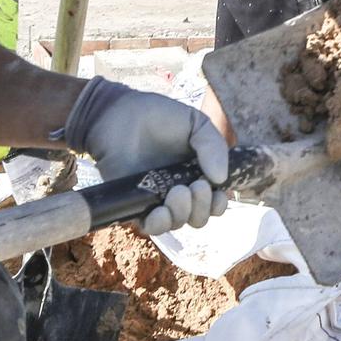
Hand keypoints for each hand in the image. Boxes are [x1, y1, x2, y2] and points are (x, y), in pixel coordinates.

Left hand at [63, 79, 229, 233]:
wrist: (119, 113)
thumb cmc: (158, 116)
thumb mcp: (196, 124)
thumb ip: (214, 146)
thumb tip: (221, 179)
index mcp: (196, 174)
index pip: (214, 202)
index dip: (218, 204)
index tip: (217, 193)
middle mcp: (179, 191)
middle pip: (198, 218)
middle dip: (202, 208)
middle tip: (195, 186)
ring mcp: (156, 199)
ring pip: (177, 223)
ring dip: (183, 213)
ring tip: (177, 191)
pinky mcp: (134, 204)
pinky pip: (150, 227)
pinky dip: (159, 224)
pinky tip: (160, 211)